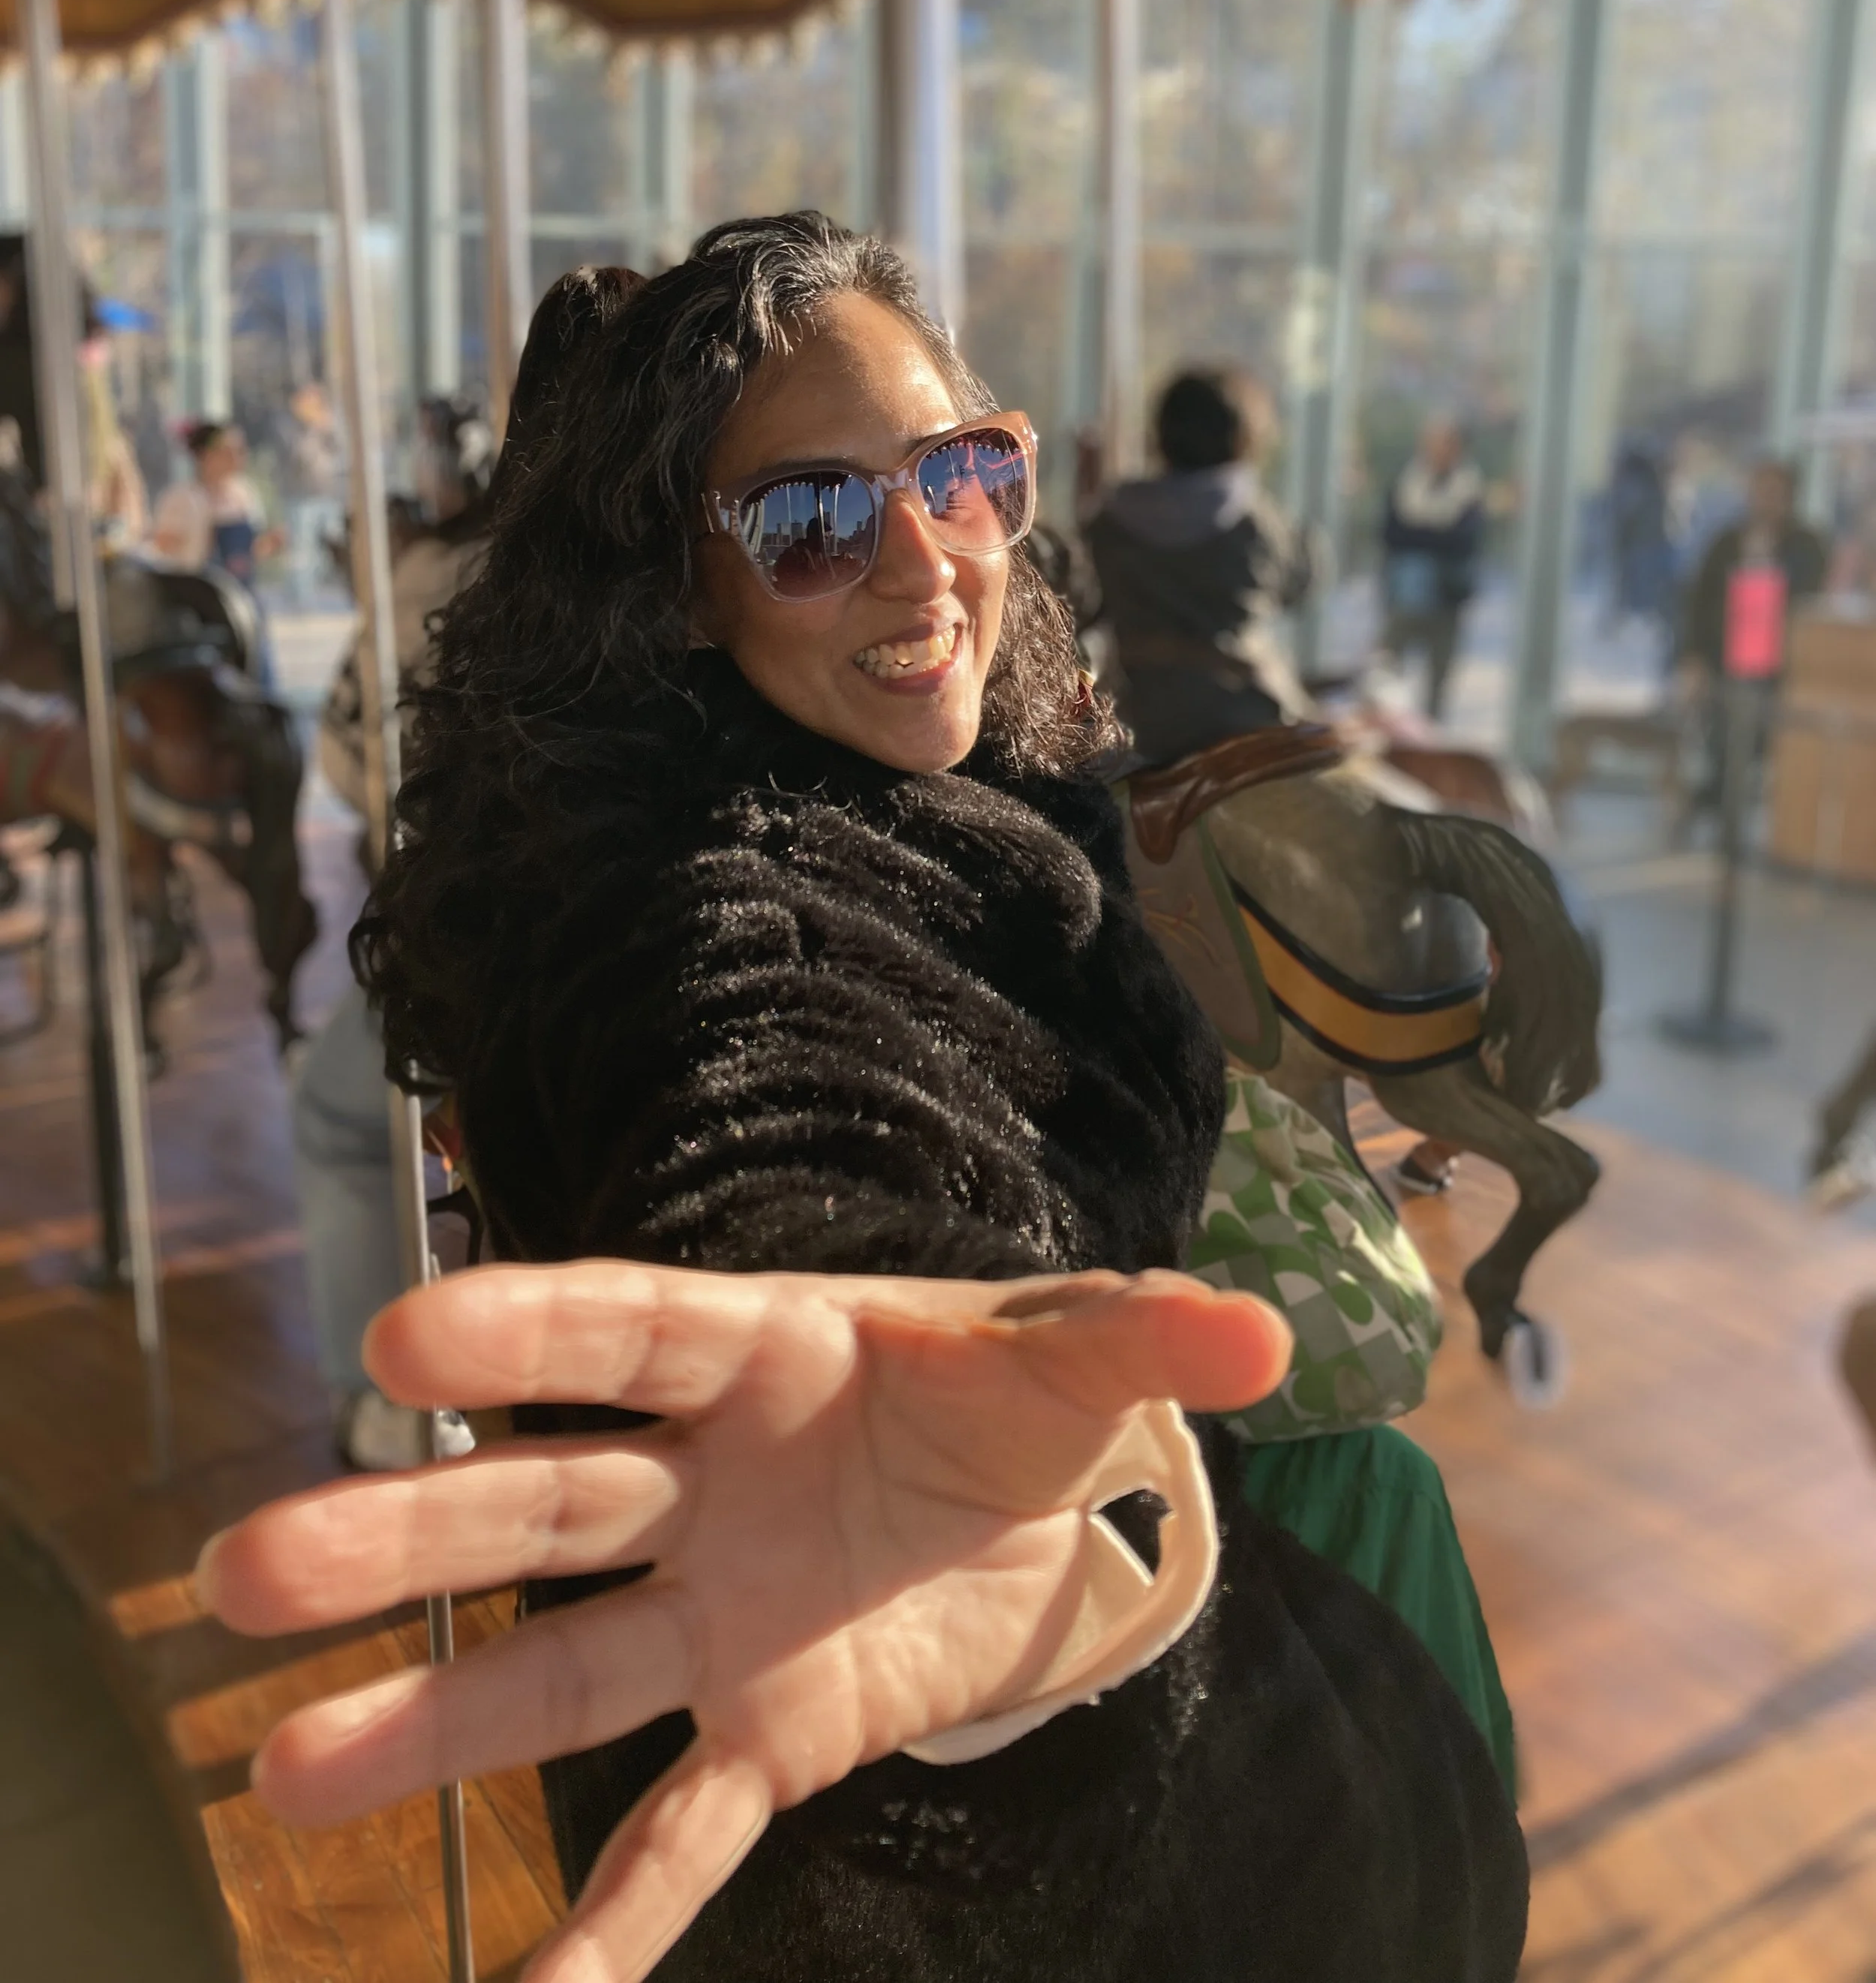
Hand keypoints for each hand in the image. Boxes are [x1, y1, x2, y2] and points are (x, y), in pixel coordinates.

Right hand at [198, 1261, 1287, 1982]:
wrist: (1030, 1512)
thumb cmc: (1016, 1399)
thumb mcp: (1084, 1359)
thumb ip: (1159, 1340)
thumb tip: (1276, 1337)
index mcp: (770, 1353)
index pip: (629, 1331)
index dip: (523, 1330)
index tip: (400, 1336)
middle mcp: (706, 1482)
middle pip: (545, 1504)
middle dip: (407, 1531)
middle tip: (246, 1570)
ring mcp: (718, 1613)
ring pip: (562, 1668)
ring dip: (427, 1719)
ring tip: (279, 1773)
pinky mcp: (764, 1730)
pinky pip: (674, 1831)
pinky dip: (610, 1922)